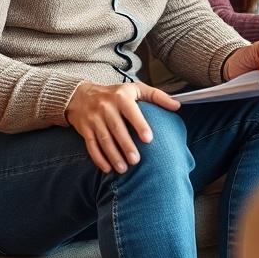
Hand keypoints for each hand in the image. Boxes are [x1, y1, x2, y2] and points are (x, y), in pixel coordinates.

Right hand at [65, 81, 179, 174]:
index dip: (139, 124)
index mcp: (121, 97)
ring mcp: (94, 119)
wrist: (81, 95)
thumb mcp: (136, 89)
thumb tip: (177, 105)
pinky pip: (91, 145)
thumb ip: (156, 96)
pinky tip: (107, 168)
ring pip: (103, 139)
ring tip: (124, 169)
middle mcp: (106, 107)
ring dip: (113, 155)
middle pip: (116, 128)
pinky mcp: (85, 130)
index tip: (148, 139)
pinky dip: (98, 158)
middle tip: (136, 160)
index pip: (131, 111)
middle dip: (126, 145)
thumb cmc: (115, 93)